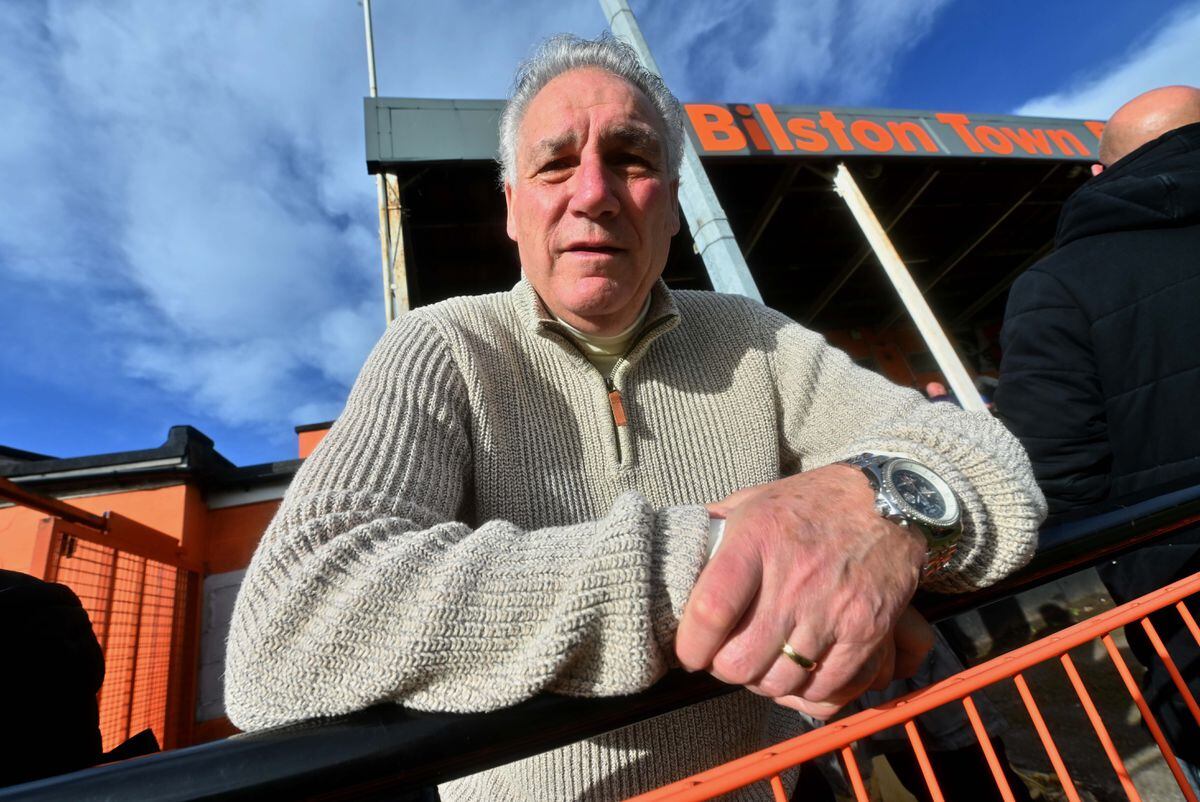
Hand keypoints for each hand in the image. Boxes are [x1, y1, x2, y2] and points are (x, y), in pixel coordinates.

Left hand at [676, 464, 926, 718]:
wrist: (891, 500)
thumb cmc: (814, 502)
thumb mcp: (756, 500)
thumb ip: (716, 527)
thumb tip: (679, 553)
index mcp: (757, 540)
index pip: (710, 611)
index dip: (691, 645)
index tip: (690, 652)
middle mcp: (793, 579)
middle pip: (741, 661)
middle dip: (726, 670)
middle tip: (727, 660)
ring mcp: (832, 610)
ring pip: (780, 682)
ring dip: (765, 682)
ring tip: (764, 665)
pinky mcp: (866, 631)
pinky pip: (825, 687)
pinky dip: (807, 690)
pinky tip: (801, 671)